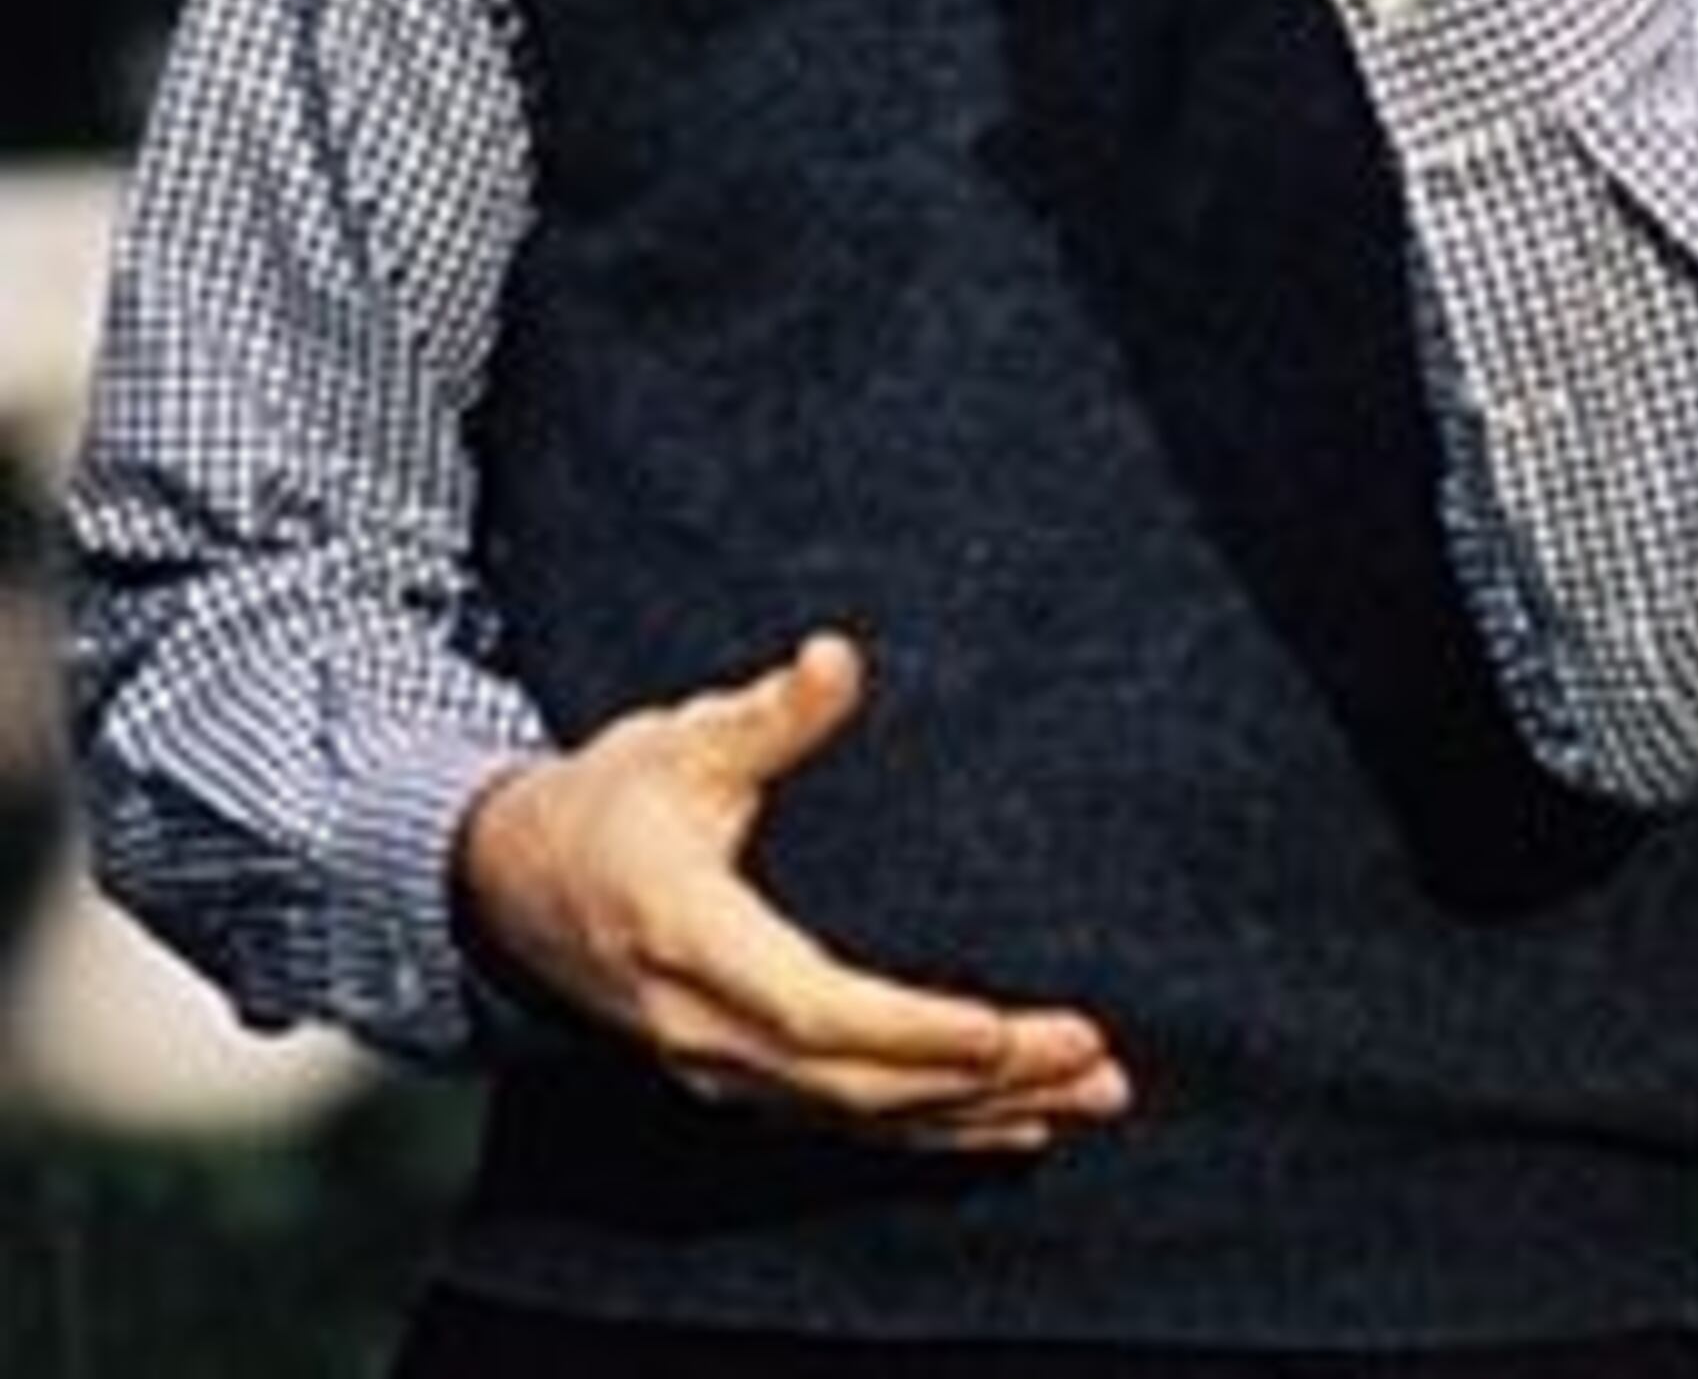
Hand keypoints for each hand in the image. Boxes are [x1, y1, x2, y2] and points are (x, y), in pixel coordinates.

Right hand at [452, 631, 1127, 1151]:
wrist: (510, 884)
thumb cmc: (610, 802)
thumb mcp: (679, 742)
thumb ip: (766, 713)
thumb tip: (836, 659)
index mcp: (691, 938)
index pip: (809, 1010)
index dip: (907, 1030)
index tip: (1000, 1029)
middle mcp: (703, 1026)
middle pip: (854, 1080)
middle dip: (978, 1080)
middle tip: (1094, 1060)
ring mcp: (719, 1066)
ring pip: (860, 1116)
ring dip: (978, 1114)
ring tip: (1092, 1097)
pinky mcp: (739, 1078)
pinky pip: (846, 1124)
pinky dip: (936, 1131)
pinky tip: (1018, 1125)